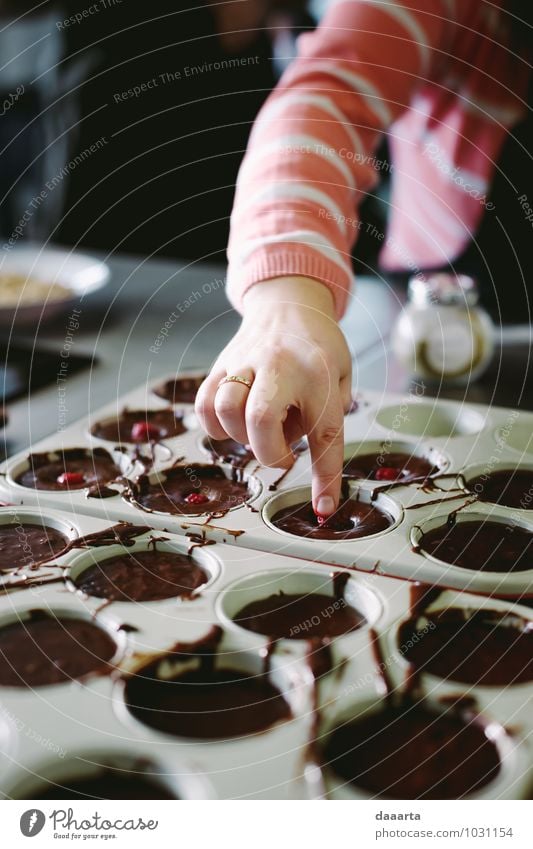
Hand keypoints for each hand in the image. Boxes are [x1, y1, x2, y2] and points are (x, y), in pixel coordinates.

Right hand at [195, 276, 351, 515]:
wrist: (288, 302)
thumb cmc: (318, 348)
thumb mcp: (342, 378)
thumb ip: (331, 421)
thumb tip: (320, 481)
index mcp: (320, 375)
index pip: (325, 432)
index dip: (324, 477)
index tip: (322, 507)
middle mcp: (280, 367)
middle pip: (260, 417)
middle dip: (268, 452)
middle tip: (281, 456)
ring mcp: (245, 363)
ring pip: (224, 410)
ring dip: (240, 436)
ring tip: (258, 430)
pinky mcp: (221, 365)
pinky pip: (204, 404)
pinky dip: (214, 425)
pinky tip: (233, 423)